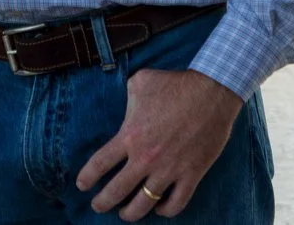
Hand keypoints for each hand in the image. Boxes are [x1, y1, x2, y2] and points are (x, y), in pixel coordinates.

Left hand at [76, 68, 242, 219]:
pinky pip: (176, 204)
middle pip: (116, 192)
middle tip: (98, 206)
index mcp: (130, 136)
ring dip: (130, 214)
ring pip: (143, 204)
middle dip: (102, 203)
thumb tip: (124, 103)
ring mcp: (169, 170)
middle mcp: (146, 158)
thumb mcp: (141, 82)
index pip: (99, 164)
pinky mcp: (191, 175)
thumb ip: (126, 96)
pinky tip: (159, 208)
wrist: (212, 92)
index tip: (81, 185)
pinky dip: (165, 211)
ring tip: (125, 214)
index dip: (86, 178)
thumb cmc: (175, 84)